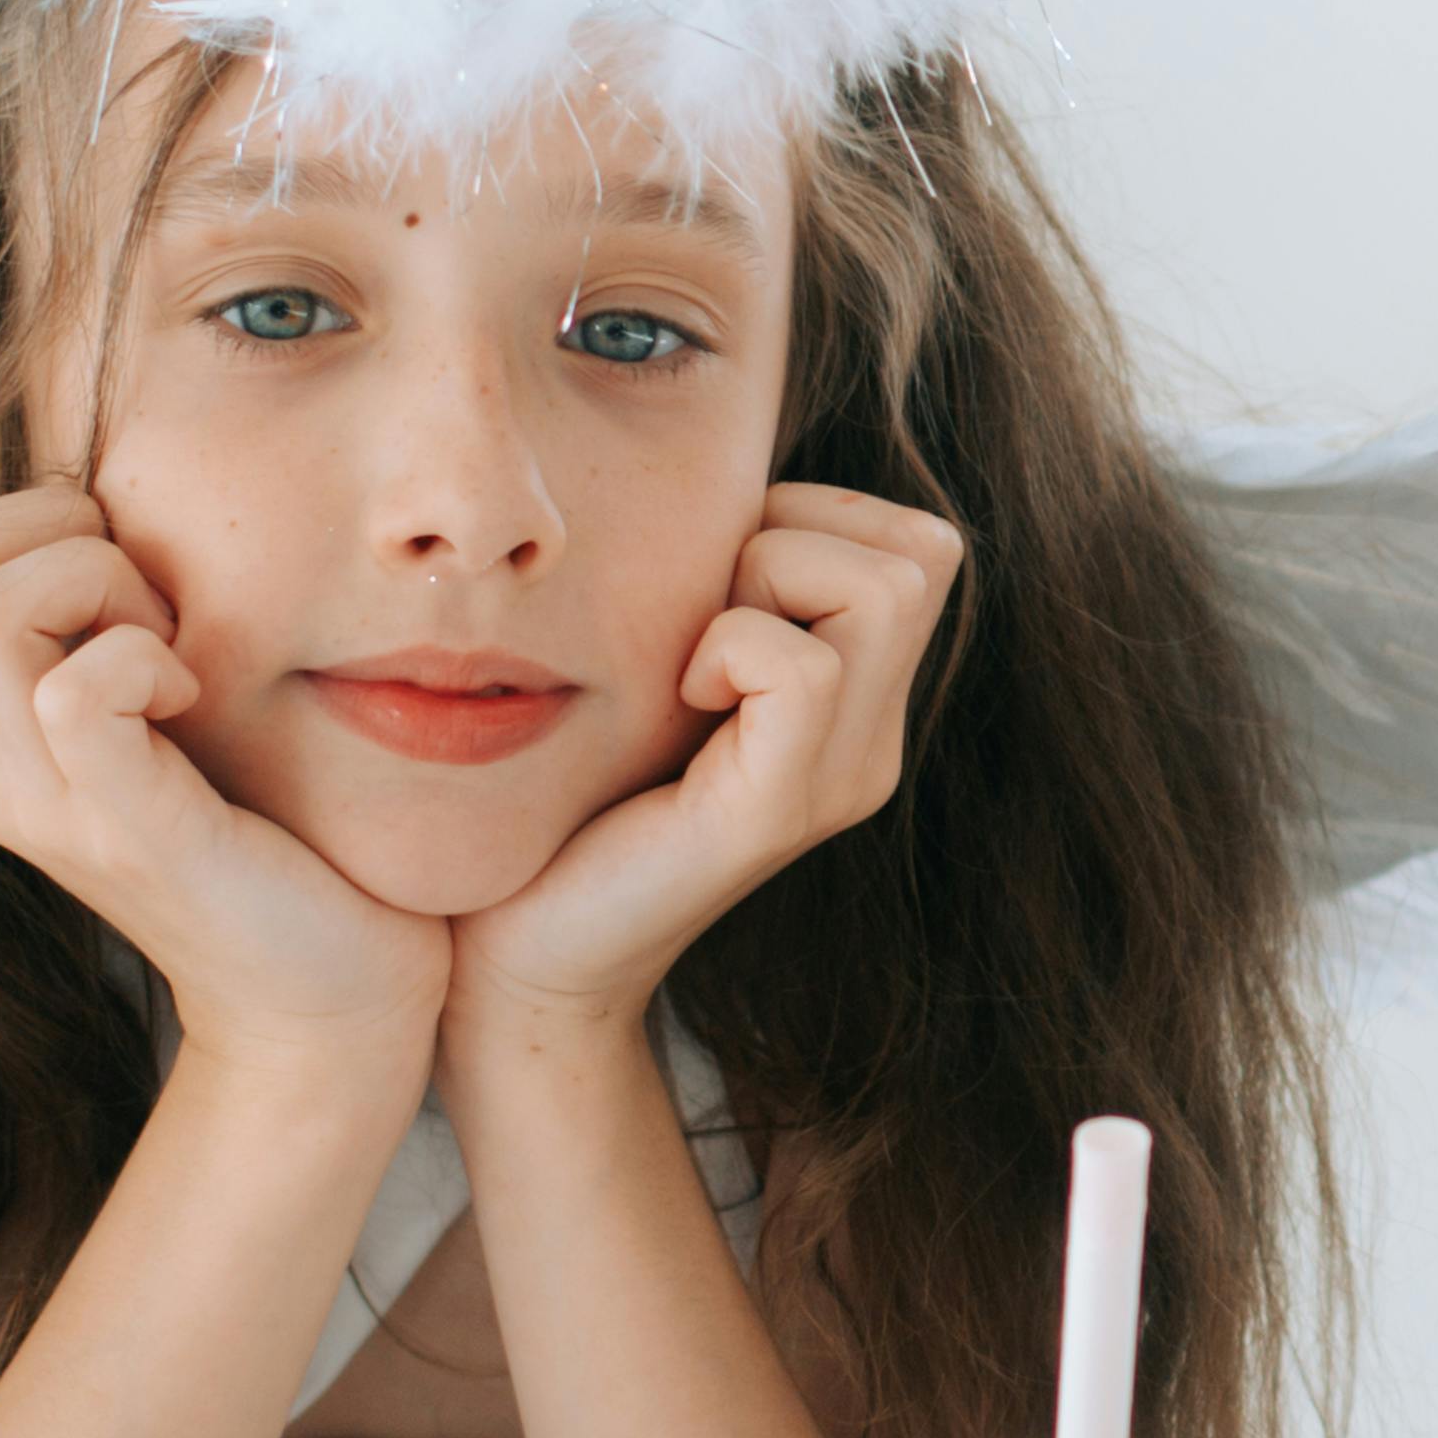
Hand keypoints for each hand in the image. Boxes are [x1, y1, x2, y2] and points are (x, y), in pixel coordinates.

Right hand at [0, 478, 448, 1078]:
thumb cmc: (265, 832)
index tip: (128, 591)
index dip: (23, 527)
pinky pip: (76, 688)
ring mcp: (39, 803)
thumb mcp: (155, 710)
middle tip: (155, 615)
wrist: (321, 997)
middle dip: (55, 539)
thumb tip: (97, 503)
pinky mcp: (121, 829)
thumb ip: (99, 626)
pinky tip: (196, 701)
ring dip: (100, 589)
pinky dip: (148, 656)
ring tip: (175, 657)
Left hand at [448, 485, 962, 1044]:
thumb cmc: (565, 795)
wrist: (517, 955)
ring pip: (883, 586)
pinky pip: (799, 666)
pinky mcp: (774, 814)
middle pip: (920, 552)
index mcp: (858, 710)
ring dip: (767, 580)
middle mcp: (872, 747)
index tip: (716, 590)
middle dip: (799, 536)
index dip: (813, 520)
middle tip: (706, 618)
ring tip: (694, 658)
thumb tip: (726, 482)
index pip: (916, 543)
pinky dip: (728, 646)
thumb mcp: (661, 661)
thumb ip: (721, 588)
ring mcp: (839, 783)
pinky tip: (679, 701)